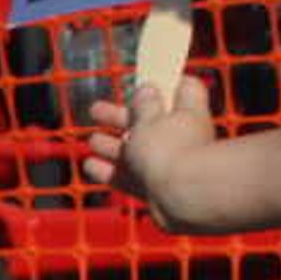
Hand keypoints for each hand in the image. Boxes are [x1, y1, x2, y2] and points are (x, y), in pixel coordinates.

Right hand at [84, 76, 221, 224]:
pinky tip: (91, 166)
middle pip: (151, 121)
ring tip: (92, 141)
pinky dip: (111, 170)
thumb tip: (146, 89)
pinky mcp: (158, 189)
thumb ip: (145, 105)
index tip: (145, 81)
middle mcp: (183, 137)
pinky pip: (131, 176)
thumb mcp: (149, 120)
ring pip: (138, 151)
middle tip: (96, 110)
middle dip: (122, 116)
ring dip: (113, 145)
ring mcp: (171, 164)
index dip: (164, 82)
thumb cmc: (170, 151)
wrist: (185, 198)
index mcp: (189, 112)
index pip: (184, 87)